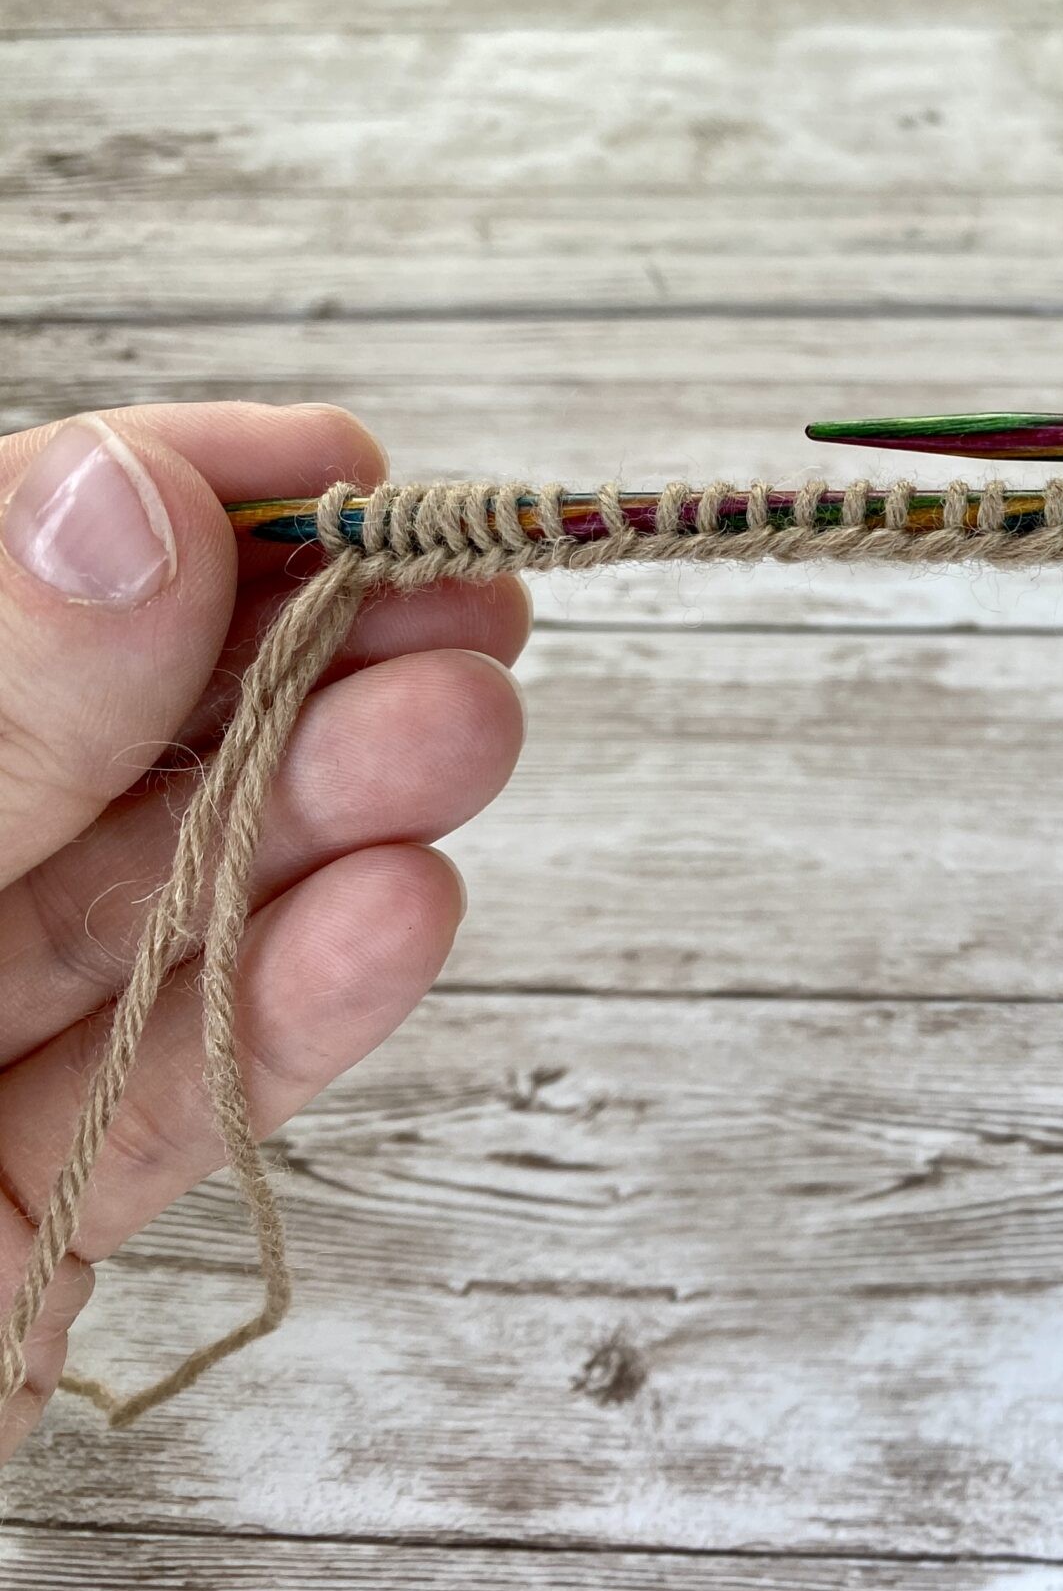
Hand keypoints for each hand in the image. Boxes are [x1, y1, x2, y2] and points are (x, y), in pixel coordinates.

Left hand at [0, 406, 525, 1456]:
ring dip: (320, 829)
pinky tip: (397, 918)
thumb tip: (114, 506)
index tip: (321, 470)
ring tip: (465, 746)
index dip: (132, 510)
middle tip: (458, 617)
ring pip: (132, 930)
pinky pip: (140, 1120)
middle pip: (69, 756)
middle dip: (282, 674)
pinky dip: (285, 1024)